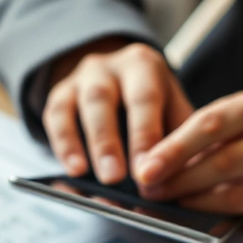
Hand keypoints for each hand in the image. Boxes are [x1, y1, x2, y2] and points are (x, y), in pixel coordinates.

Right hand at [43, 40, 193, 182]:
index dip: (144, 135)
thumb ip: (178, 136)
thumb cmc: (150, 98)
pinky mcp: (59, 95)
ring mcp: (80, 79)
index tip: (147, 170)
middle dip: (108, 141)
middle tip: (114, 178)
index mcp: (143, 65)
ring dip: (84, 144)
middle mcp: (109, 66)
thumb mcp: (170, 105)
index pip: (144, 98)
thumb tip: (187, 176)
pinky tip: (72, 169)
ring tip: (86, 176)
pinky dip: (63, 145)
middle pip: (104, 99)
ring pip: (79, 108)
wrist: (115, 73)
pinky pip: (55, 118)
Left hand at [134, 92, 242, 226]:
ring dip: (190, 197)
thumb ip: (206, 135)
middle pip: (218, 159)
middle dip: (175, 177)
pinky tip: (193, 208)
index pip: (208, 124)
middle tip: (146, 188)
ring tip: (164, 199)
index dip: (172, 148)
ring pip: (231, 189)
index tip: (143, 166)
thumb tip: (152, 161)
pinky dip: (213, 209)